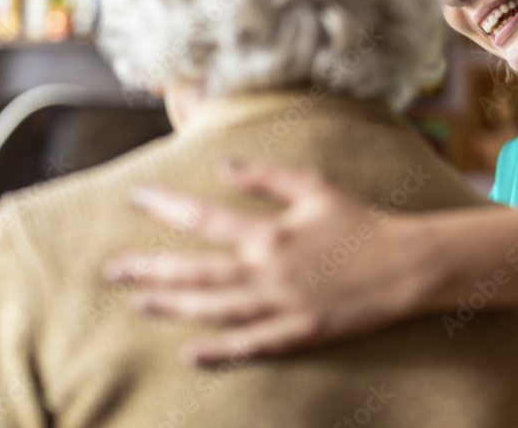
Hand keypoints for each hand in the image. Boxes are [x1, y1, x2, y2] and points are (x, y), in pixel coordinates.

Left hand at [103, 162, 431, 363]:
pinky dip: (217, 352)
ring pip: (214, 310)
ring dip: (172, 306)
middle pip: (196, 272)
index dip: (166, 207)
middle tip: (113, 268)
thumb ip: (266, 176)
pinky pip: (249, 345)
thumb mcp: (315, 186)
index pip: (205, 218)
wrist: (404, 265)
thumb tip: (222, 165)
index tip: (136, 197)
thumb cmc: (360, 222)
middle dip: (150, 269)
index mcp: (271, 233)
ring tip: (139, 301)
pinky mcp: (298, 334)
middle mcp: (268, 272)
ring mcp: (281, 307)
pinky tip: (188, 352)